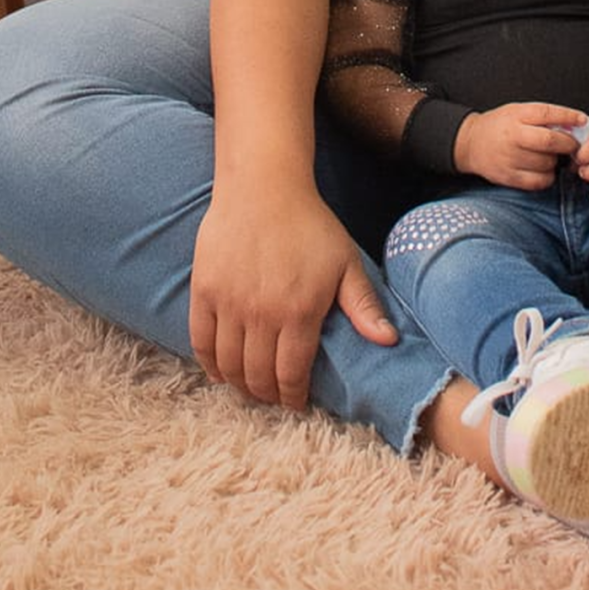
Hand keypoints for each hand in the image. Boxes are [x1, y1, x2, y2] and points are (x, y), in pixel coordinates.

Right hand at [189, 185, 396, 408]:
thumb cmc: (310, 224)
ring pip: (229, 364)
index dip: (293, 396)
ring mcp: (229, 303)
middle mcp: (261, 313)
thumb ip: (364, 305)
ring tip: (250, 388)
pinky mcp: (204, 290)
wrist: (264, 186)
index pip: (291, 374)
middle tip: (273, 398)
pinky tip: (220, 371)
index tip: (296, 402)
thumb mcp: (345, 262)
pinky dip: (209, 363)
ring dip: (239, 384)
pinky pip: (201, 341)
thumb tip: (388, 341)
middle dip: (267, 395)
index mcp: (299, 311)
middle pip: (258, 376)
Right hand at [454, 104, 583, 187]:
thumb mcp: (518, 111)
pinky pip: (539, 181)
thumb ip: (543, 117)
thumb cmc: (500, 125)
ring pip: (547, 163)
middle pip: (550, 141)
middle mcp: (513, 136)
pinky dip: (547, 177)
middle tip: (574, 146)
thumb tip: (575, 124)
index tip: (583, 121)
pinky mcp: (509, 177)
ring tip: (550, 156)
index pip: (547, 113)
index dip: (569, 117)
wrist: (471, 144)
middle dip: (569, 145)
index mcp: (516, 115)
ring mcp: (510, 158)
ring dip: (556, 162)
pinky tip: (542, 170)